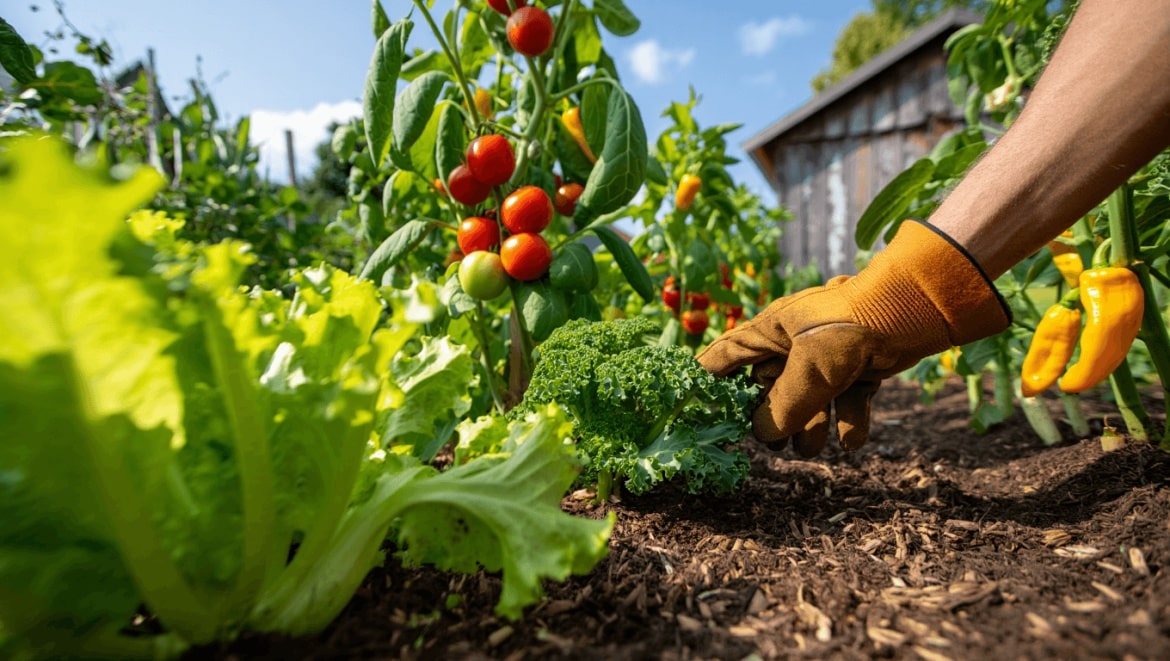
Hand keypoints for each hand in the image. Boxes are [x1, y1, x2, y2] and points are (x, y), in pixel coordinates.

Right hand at [697, 220, 1009, 455]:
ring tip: (813, 449)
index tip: (699, 412)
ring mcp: (828, 355)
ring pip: (809, 398)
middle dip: (772, 418)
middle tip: (772, 446)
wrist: (915, 308)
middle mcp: (795, 342)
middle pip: (770, 387)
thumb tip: (763, 435)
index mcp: (771, 330)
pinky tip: (852, 442)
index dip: (709, 382)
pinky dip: (848, 421)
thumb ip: (784, 406)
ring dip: (811, 426)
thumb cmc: (850, 326)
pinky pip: (846, 400)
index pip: (726, 355)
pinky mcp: (860, 367)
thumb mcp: (810, 369)